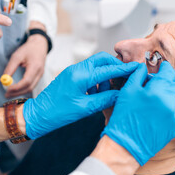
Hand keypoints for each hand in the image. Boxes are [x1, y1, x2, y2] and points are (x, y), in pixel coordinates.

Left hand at [3, 21, 47, 97]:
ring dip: (20, 92)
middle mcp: (40, 73)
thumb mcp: (17, 56)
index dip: (17, 87)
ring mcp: (41, 75)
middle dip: (17, 93)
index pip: (27, 81)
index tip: (7, 90)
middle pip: (30, 87)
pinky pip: (32, 85)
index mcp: (35, 66)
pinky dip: (23, 89)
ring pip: (31, 88)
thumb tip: (3, 80)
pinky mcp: (39, 76)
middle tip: (6, 95)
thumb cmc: (28, 49)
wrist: (39, 46)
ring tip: (9, 93)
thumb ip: (10, 68)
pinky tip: (16, 89)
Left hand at [23, 52, 138, 138]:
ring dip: (105, 74)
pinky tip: (97, 93)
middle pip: (102, 59)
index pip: (109, 69)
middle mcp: (78, 69)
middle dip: (115, 66)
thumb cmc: (57, 113)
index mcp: (81, 76)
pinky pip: (89, 71)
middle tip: (124, 77)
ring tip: (106, 92)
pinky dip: (97, 78)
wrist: (37, 115)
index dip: (125, 69)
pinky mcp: (71, 75)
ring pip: (96, 65)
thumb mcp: (85, 108)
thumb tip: (121, 95)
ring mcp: (74, 70)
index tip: (137, 68)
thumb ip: (105, 99)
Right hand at [102, 62, 174, 165]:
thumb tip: (144, 67)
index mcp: (159, 92)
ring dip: (164, 95)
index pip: (168, 72)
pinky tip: (151, 114)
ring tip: (149, 101)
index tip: (160, 67)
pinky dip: (164, 109)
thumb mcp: (128, 90)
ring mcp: (173, 116)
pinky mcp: (174, 127)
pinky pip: (172, 111)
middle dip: (163, 81)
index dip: (164, 67)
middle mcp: (170, 103)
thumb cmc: (124, 118)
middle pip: (172, 84)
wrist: (126, 146)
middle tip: (151, 84)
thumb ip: (139, 74)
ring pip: (172, 98)